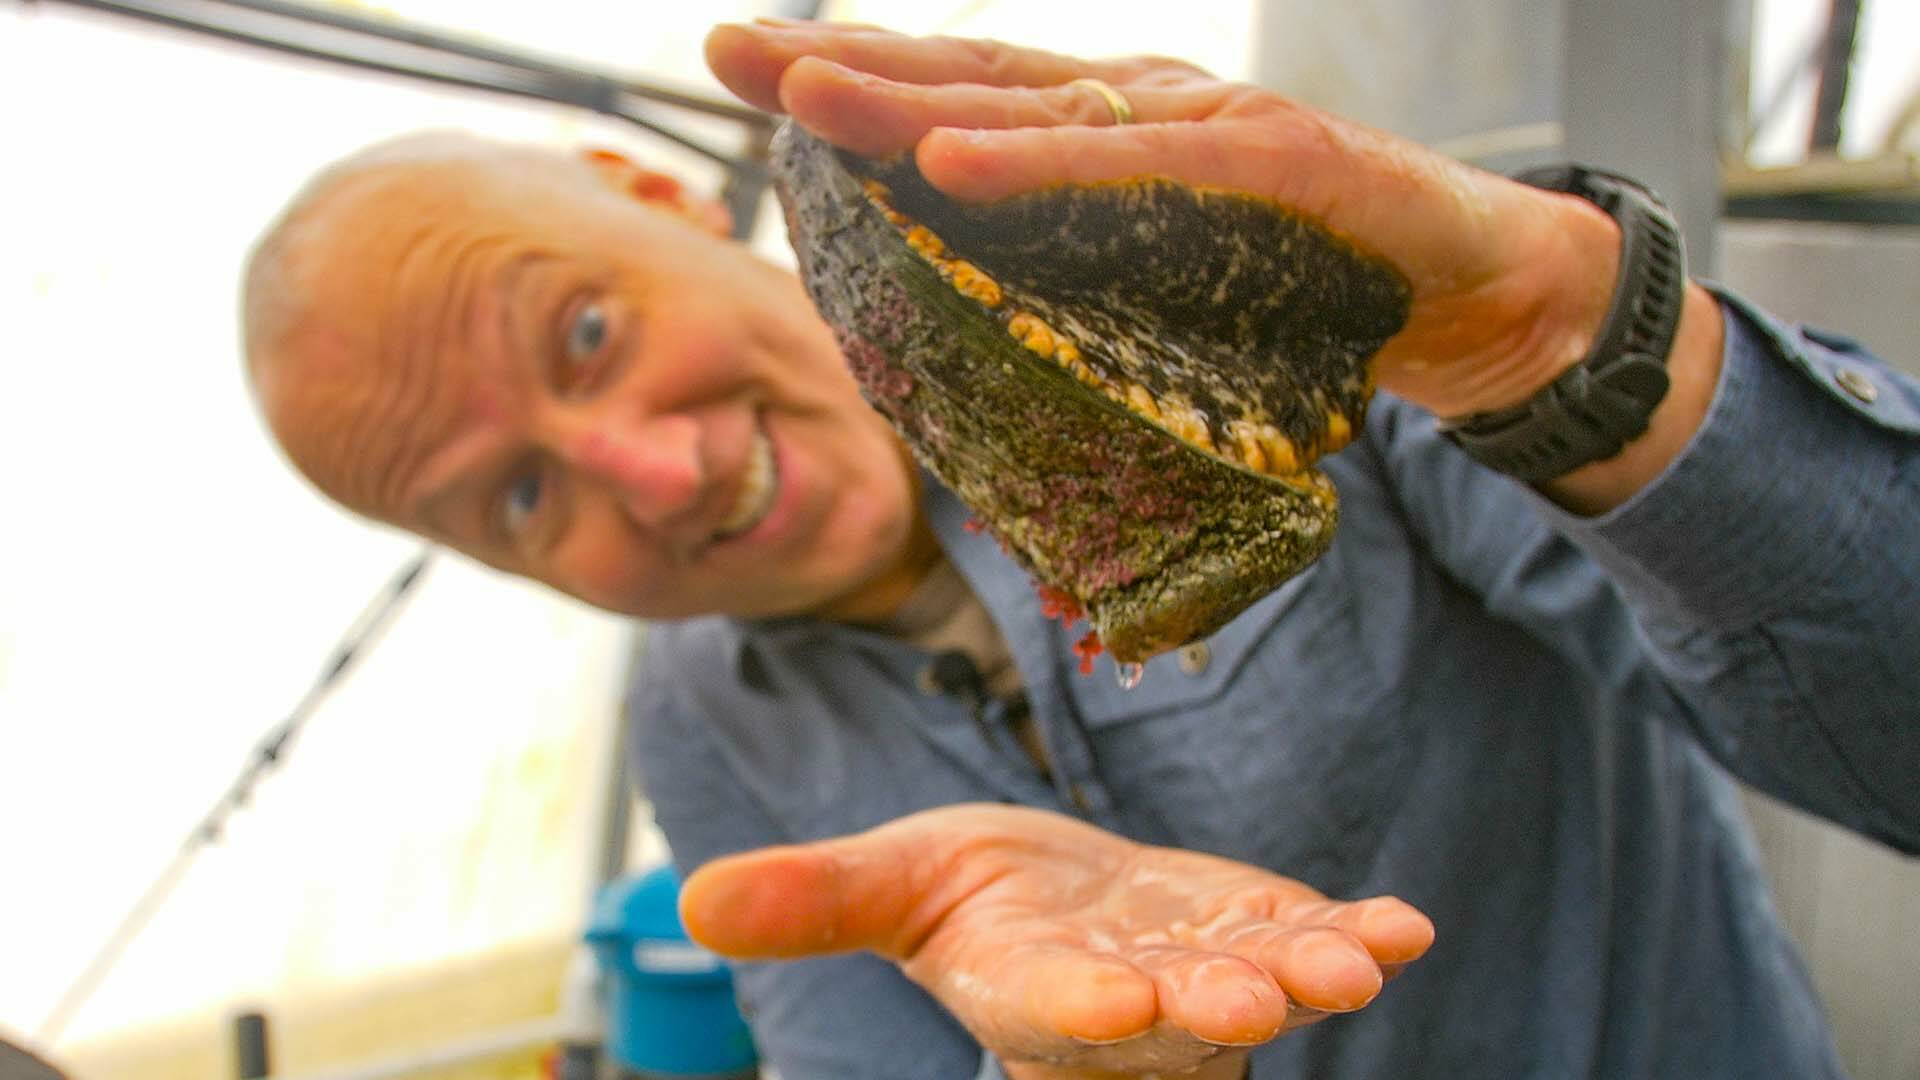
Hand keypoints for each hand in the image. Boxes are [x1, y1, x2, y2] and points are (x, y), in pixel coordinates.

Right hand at [680, 804, 1432, 1076]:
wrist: (1060, 899)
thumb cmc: (969, 896)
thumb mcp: (891, 883)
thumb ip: (813, 900)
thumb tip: (694, 900)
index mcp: (1027, 987)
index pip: (1051, 1003)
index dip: (1081, 1002)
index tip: (1114, 995)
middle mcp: (1125, 1002)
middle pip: (1170, 1019)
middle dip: (1206, 1011)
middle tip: (1245, 1005)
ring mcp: (1202, 975)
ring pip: (1255, 989)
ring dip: (1302, 979)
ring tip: (1350, 965)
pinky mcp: (1260, 935)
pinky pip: (1313, 942)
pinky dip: (1360, 937)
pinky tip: (1403, 927)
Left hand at [707, 18, 1621, 421]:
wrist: (1479, 289)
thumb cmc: (1313, 299)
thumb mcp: (1173, 311)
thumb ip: (1088, 325)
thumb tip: (980, 407)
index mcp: (1106, 141)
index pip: (960, 104)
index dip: (856, 83)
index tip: (745, 71)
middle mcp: (1139, 112)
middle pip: (968, 83)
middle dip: (840, 65)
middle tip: (724, 47)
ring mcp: (1203, 126)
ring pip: (1034, 106)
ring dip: (911, 99)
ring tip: (804, 87)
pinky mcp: (1272, 162)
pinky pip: (1138, 167)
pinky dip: (1043, 168)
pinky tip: (950, 167)